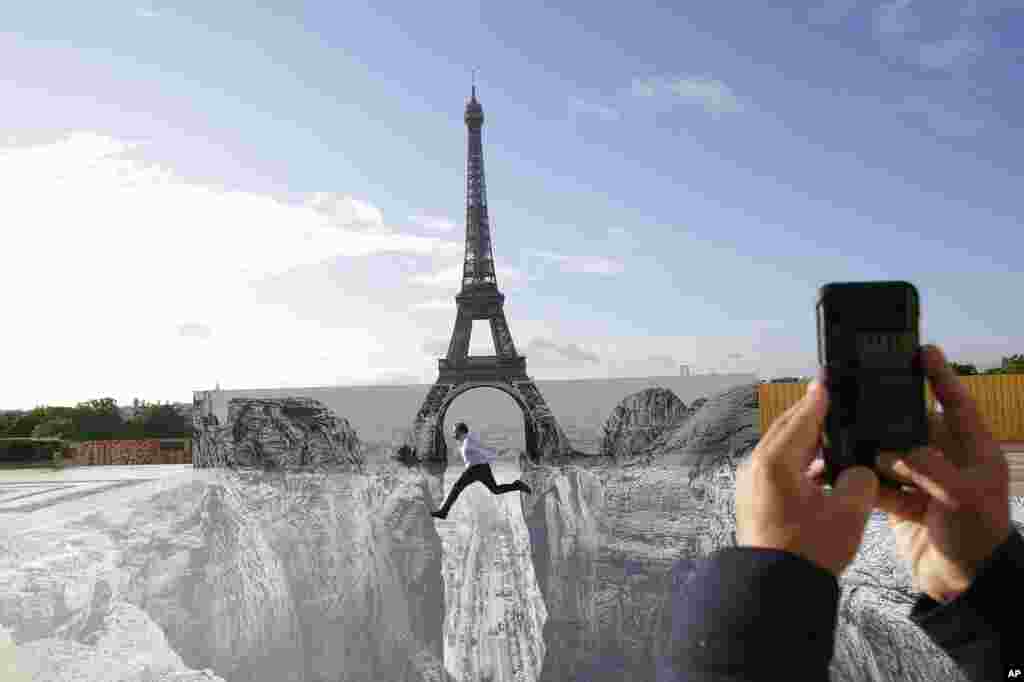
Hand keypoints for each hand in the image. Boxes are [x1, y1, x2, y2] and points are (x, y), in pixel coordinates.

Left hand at [736, 380, 878, 576]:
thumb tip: (858, 469)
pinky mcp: (754, 498)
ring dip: (806, 442)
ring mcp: (751, 483)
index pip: (801, 419)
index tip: (827, 380)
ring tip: (834, 436)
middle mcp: (756, 466)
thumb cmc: (808, 552)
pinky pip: (778, 468)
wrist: (776, 587)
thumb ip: (859, 480)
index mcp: (775, 462)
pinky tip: (822, 470)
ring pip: (782, 450)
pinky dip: (799, 463)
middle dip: (810, 416)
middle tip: (831, 401)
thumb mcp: (848, 513)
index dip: (818, 399)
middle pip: (787, 430)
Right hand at [871, 345, 1011, 602]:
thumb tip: (892, 452)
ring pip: (891, 453)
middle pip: (913, 426)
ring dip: (872, 450)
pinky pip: (878, 481)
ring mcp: (923, 480)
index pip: (956, 403)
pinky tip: (844, 468)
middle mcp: (946, 460)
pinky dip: (864, 478)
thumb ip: (928, 468)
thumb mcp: (963, 496)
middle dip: (889, 416)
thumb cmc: (980, 536)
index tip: (922, 350)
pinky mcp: (902, 501)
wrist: (965, 584)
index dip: (940, 376)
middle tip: (862, 395)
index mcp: (972, 451)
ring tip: (846, 435)